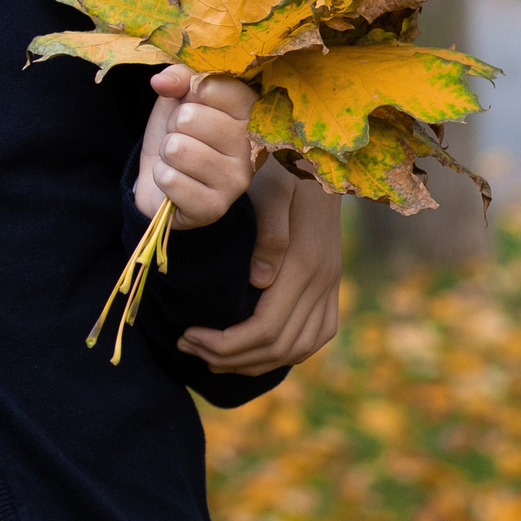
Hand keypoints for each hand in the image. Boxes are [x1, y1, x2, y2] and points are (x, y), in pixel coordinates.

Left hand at [133, 65, 254, 229]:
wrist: (165, 180)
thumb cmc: (179, 133)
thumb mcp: (179, 97)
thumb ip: (180, 77)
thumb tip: (161, 81)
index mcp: (251, 114)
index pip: (211, 86)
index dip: (186, 91)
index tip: (190, 102)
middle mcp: (251, 148)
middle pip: (189, 117)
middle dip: (172, 126)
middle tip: (182, 137)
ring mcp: (237, 181)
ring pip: (177, 149)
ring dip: (166, 153)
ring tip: (178, 160)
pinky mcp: (215, 208)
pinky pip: (170, 179)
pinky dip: (161, 177)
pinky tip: (176, 182)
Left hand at [179, 164, 342, 374]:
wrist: (324, 158)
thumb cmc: (285, 169)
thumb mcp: (273, 189)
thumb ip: (268, 232)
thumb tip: (258, 282)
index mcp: (306, 264)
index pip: (265, 329)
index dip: (224, 343)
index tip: (187, 334)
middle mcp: (324, 282)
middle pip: (278, 347)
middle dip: (229, 357)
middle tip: (187, 345)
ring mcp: (332, 286)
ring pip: (299, 350)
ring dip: (254, 362)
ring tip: (212, 355)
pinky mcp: (333, 285)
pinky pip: (316, 337)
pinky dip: (284, 352)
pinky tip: (252, 349)